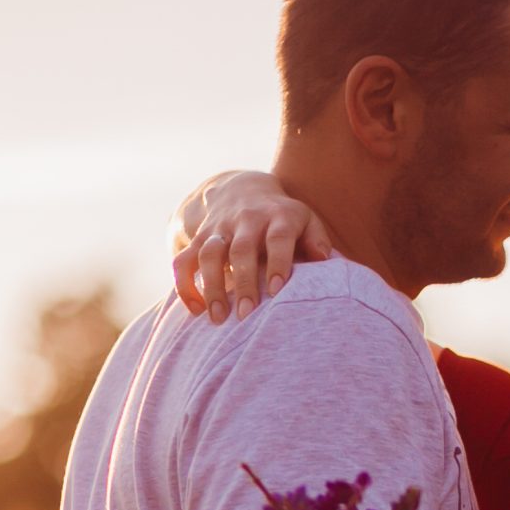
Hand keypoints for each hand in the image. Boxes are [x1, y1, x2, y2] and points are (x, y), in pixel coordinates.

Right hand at [171, 170, 333, 322]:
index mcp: (278, 216)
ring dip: (211, 286)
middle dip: (244, 282)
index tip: (277, 290)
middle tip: (247, 315)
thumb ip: (316, 239)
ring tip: (218, 318)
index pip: (278, 237)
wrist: (241, 190)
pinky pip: (183, 261)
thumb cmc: (283, 219)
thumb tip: (326, 260)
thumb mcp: (305, 220)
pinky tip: (196, 310)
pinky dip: (185, 285)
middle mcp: (247, 219)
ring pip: (209, 254)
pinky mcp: (198, 238)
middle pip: (242, 249)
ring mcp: (219, 228)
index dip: (277, 262)